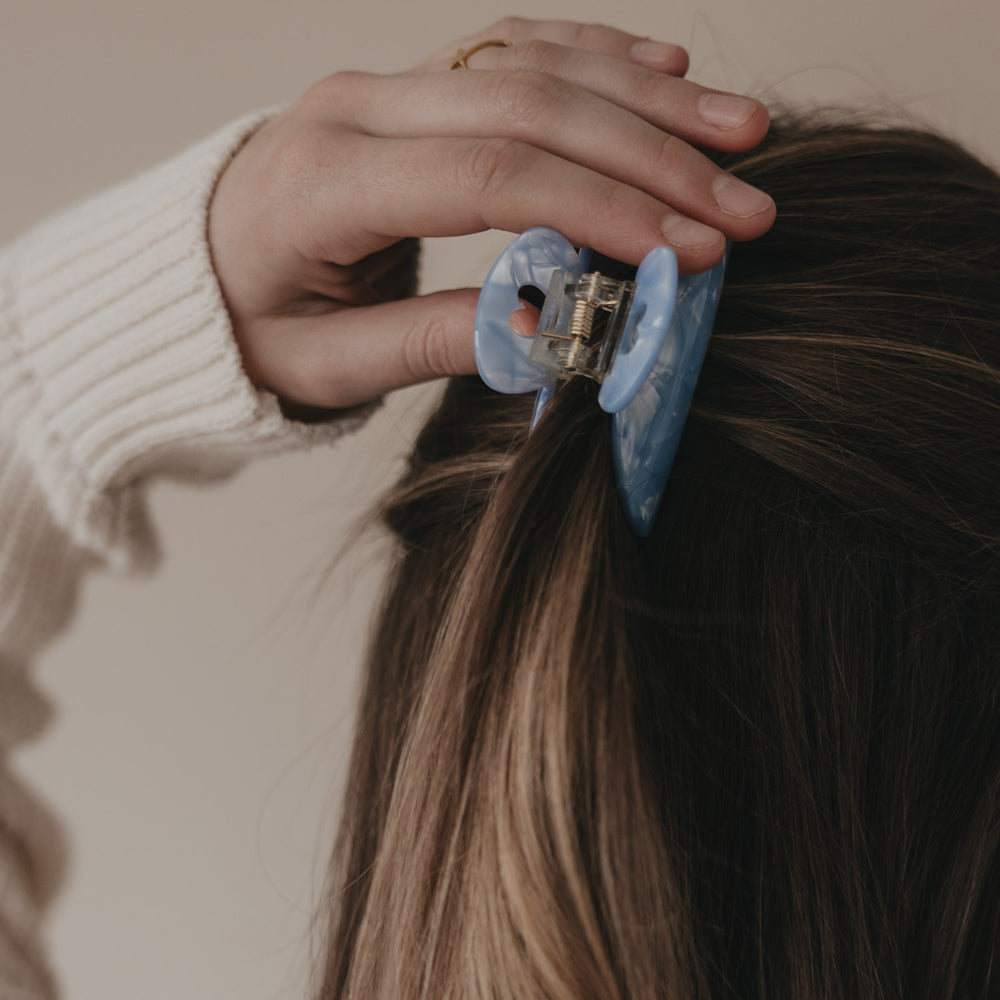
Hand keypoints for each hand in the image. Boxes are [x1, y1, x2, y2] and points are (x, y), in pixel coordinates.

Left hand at [208, 17, 773, 410]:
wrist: (195, 270)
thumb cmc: (250, 327)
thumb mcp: (326, 365)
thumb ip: (431, 342)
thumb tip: (550, 327)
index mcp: (325, 182)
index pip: (488, 177)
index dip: (598, 207)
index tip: (685, 252)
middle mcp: (359, 109)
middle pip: (529, 109)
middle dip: (650, 159)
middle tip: (743, 207)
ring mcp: (388, 86)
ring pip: (534, 66)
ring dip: (645, 100)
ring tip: (740, 136)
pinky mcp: (413, 87)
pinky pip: (513, 50)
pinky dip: (596, 59)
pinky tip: (665, 76)